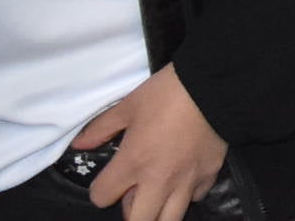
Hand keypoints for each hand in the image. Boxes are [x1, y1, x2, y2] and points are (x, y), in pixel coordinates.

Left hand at [74, 66, 225, 220]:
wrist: (215, 86)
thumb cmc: (168, 93)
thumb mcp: (129, 105)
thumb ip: (101, 128)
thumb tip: (79, 144)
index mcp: (133, 163)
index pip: (101, 197)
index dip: (100, 189)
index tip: (109, 178)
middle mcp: (158, 180)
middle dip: (130, 212)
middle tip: (133, 194)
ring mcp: (186, 182)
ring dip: (157, 212)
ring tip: (156, 194)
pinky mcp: (209, 176)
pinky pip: (195, 198)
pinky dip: (186, 194)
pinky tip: (184, 178)